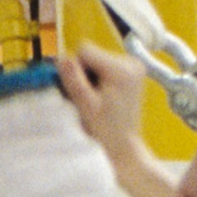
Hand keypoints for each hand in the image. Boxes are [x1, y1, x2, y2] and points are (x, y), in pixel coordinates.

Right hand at [55, 44, 147, 176]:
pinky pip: (105, 66)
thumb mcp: (85, 106)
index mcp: (122, 68)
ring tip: (96, 100)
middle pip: (92, 54)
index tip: (81, 92)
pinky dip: (100, 80)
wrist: (124, 146)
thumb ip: (74, 80)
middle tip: (88, 99)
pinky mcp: (132, 71)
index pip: (85, 50)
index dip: (76, 71)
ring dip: (91, 78)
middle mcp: (131, 62)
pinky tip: (103, 97)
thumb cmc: (105, 131)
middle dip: (84, 74)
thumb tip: (62, 58)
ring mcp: (134, 65)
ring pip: (97, 60)